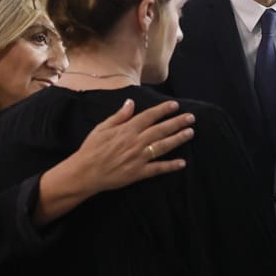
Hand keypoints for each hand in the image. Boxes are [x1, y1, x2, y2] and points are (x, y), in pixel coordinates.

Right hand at [72, 99, 195, 191]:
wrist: (85, 172)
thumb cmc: (91, 149)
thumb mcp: (102, 128)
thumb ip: (119, 116)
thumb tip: (131, 103)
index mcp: (127, 130)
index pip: (149, 116)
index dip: (163, 110)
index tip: (175, 105)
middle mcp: (135, 142)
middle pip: (161, 130)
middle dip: (177, 123)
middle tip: (191, 118)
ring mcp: (138, 158)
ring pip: (163, 146)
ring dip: (178, 139)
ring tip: (190, 133)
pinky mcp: (138, 173)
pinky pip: (157, 168)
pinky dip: (170, 166)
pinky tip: (182, 163)